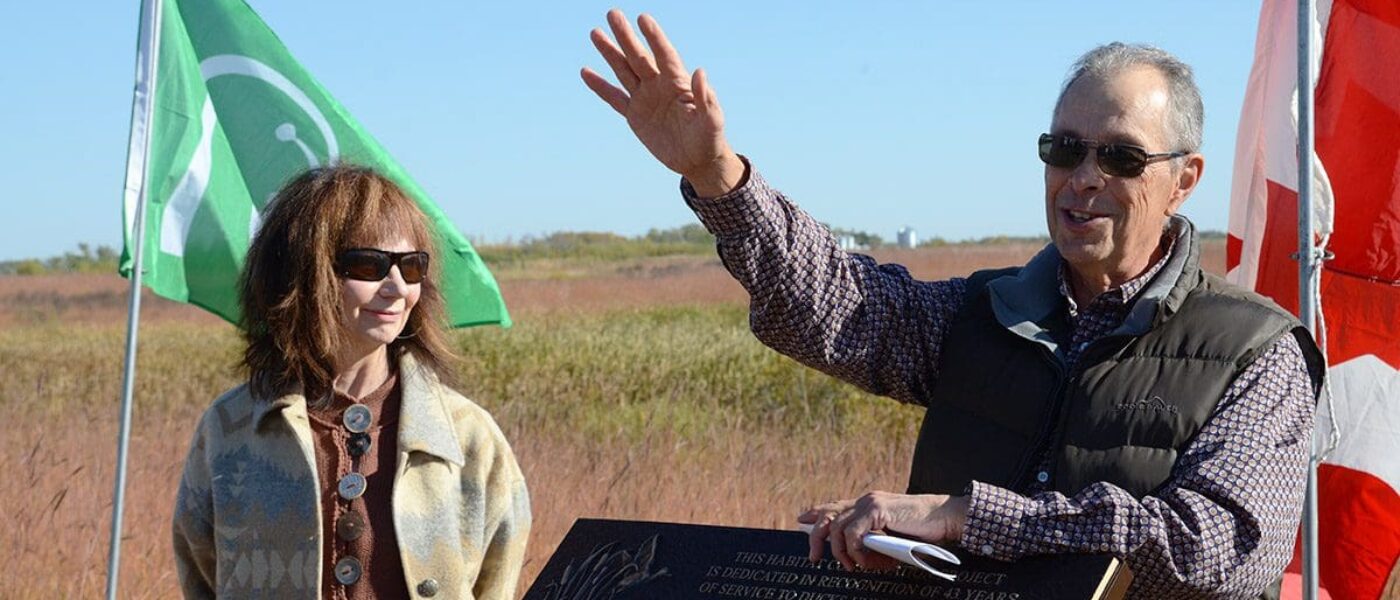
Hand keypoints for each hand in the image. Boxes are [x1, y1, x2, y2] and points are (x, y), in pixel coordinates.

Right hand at [581, 9, 744, 196]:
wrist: (697, 160)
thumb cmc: (710, 138)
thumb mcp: (712, 120)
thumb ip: (705, 97)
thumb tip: (700, 71)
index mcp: (678, 83)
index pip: (664, 55)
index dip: (654, 37)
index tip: (642, 18)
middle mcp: (659, 85)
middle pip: (639, 56)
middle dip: (626, 36)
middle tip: (613, 13)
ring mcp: (645, 98)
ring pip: (624, 70)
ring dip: (610, 53)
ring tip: (595, 33)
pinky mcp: (634, 115)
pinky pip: (614, 98)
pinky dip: (600, 86)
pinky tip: (586, 72)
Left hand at [797, 491, 968, 570]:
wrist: (944, 518)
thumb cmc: (923, 531)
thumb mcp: (892, 535)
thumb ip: (874, 539)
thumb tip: (857, 556)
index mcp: (869, 503)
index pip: (837, 505)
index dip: (818, 512)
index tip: (802, 518)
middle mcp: (866, 500)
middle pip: (829, 515)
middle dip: (816, 537)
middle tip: (814, 558)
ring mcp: (871, 503)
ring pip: (838, 527)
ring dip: (842, 552)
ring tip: (853, 567)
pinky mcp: (878, 510)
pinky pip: (853, 533)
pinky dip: (855, 550)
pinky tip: (864, 560)